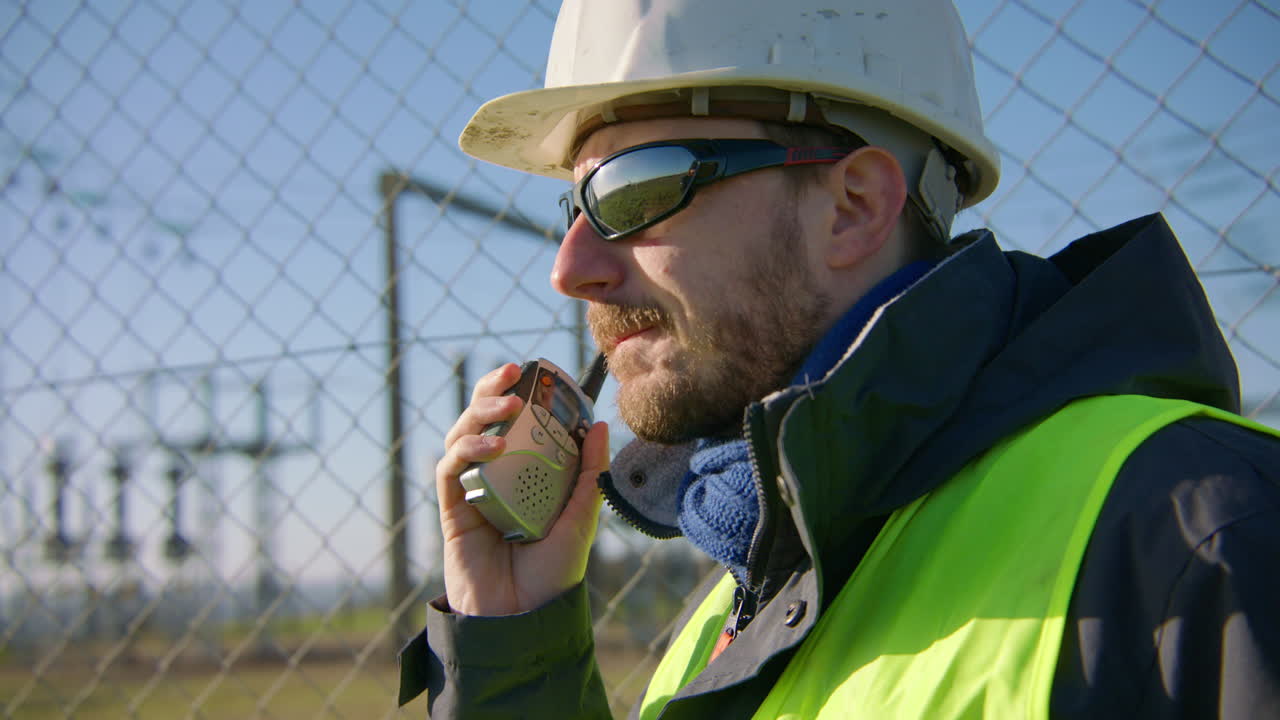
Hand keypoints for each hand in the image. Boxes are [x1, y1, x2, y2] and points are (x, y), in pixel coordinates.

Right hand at [434, 362, 608, 615]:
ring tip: (507, 408)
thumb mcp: (581, 519)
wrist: (523, 620)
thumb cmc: (552, 575)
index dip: (518, 393)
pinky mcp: (452, 510)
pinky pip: (450, 470)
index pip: (515, 422)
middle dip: (491, 390)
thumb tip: (599, 424)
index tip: (534, 371)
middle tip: (510, 373)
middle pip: (482, 419)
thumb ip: (588, 474)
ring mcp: (471, 491)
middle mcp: (495, 477)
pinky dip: (466, 450)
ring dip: (479, 413)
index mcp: (524, 474)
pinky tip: (490, 446)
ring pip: (461, 436)